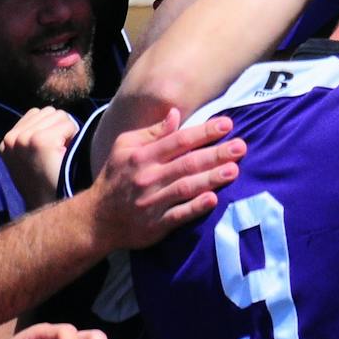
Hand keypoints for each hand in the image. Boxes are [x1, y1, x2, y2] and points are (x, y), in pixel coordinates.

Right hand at [0, 107, 78, 209]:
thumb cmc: (48, 183)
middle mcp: (11, 138)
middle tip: (57, 155)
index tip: (49, 152)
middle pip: (49, 112)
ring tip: (61, 155)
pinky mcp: (40, 141)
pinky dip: (72, 137)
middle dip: (59, 128)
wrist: (49, 208)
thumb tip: (53, 113)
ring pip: (59, 115)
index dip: (51, 129)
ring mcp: (24, 139)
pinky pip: (68, 124)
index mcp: (6, 141)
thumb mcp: (30, 157)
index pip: (37, 113)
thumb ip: (33, 135)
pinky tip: (65, 156)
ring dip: (66, 132)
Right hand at [88, 106, 244, 249]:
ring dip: (211, 178)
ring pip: (186, 187)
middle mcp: (148, 177)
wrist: (97, 219)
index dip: (204, 132)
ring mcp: (151, 202)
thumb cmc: (115, 178)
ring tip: (234, 170)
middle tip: (241, 146)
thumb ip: (152, 132)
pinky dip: (195, 207)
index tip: (227, 124)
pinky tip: (213, 199)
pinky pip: (178, 215)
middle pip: (187, 163)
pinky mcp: (155, 225)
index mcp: (142, 156)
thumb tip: (175, 113)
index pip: (178, 140)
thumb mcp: (124, 148)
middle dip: (215, 154)